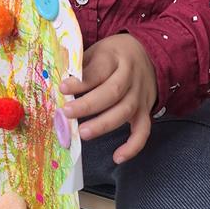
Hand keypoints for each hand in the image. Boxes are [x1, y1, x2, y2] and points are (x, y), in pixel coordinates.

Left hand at [59, 34, 157, 163]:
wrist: (148, 54)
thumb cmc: (114, 55)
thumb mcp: (97, 51)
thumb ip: (81, 66)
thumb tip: (61, 83)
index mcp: (115, 57)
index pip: (99, 70)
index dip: (81, 81)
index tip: (63, 88)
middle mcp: (130, 77)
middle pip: (112, 92)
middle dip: (88, 105)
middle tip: (66, 113)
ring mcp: (140, 95)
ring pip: (125, 112)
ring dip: (104, 125)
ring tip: (83, 133)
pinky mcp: (146, 111)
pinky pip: (143, 130)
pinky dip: (133, 146)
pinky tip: (118, 157)